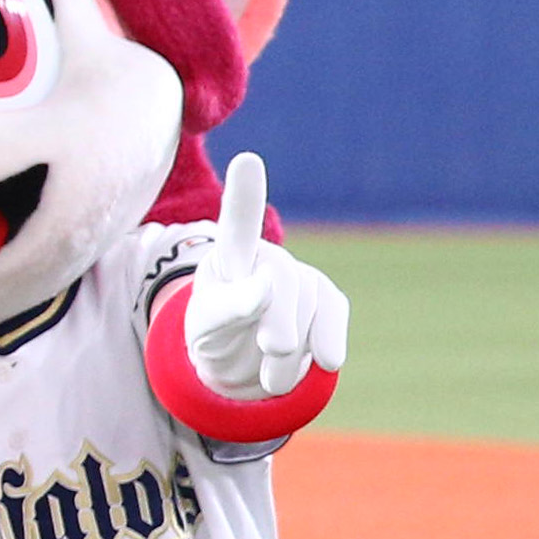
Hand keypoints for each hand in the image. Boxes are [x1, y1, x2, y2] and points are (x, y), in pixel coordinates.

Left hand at [179, 154, 347, 401]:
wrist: (241, 363)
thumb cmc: (215, 337)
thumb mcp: (205, 329)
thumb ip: (227, 308)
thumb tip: (266, 286)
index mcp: (228, 256)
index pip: (237, 222)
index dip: (246, 192)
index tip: (248, 160)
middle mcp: (267, 257)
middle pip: (282, 281)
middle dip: (279, 322)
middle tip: (270, 350)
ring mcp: (300, 275)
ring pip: (310, 305)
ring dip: (295, 349)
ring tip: (269, 378)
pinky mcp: (325, 298)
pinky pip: (333, 314)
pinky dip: (327, 342)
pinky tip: (325, 361)